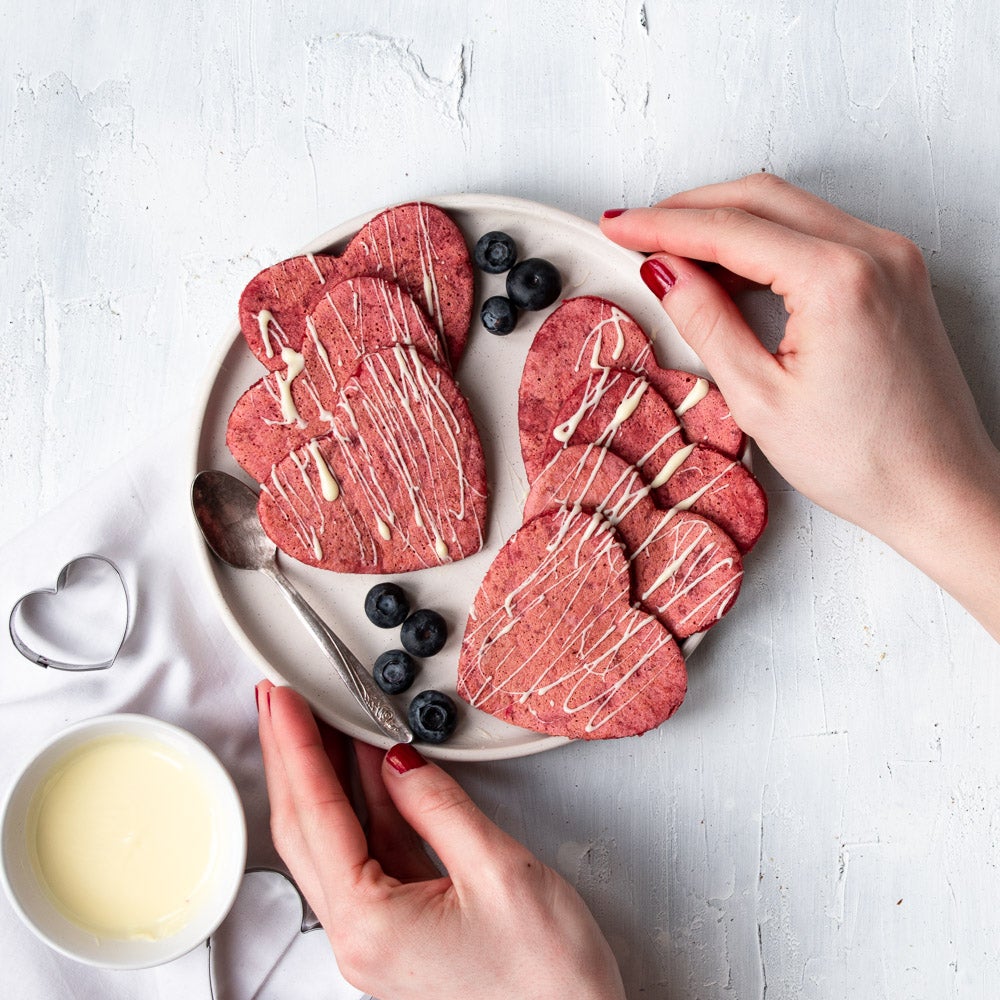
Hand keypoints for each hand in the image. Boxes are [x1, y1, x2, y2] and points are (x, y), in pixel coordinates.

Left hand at [256, 680, 625, 999]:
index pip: (317, 814)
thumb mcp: (498, 870)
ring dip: (323, 775)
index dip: (296, 746)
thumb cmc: (547, 979)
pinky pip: (371, 850)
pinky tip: (372, 765)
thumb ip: (439, 806)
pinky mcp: (403, 925)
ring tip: (315, 719)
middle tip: (278, 698)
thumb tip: (400, 760)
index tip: (283, 699)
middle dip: (288, 756)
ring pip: (333, 837)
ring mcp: (378, 932)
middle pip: (305, 828)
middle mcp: (360, 935)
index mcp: (369, 924)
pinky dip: (368, 801)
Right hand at [601, 174, 999, 639]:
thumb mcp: (760, 398)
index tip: (620, 225)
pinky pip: (817, 231)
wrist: (937, 488)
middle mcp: (874, 252)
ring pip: (789, 207)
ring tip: (675, 254)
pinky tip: (730, 267)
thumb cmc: (864, 460)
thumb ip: (707, 322)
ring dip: (727, 220)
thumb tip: (667, 273)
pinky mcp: (895, 273)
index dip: (661, 223)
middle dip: (689, 208)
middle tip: (637, 232)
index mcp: (839, 280)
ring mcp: (891, 257)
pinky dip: (766, 239)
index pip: (729, 227)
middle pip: (760, 197)